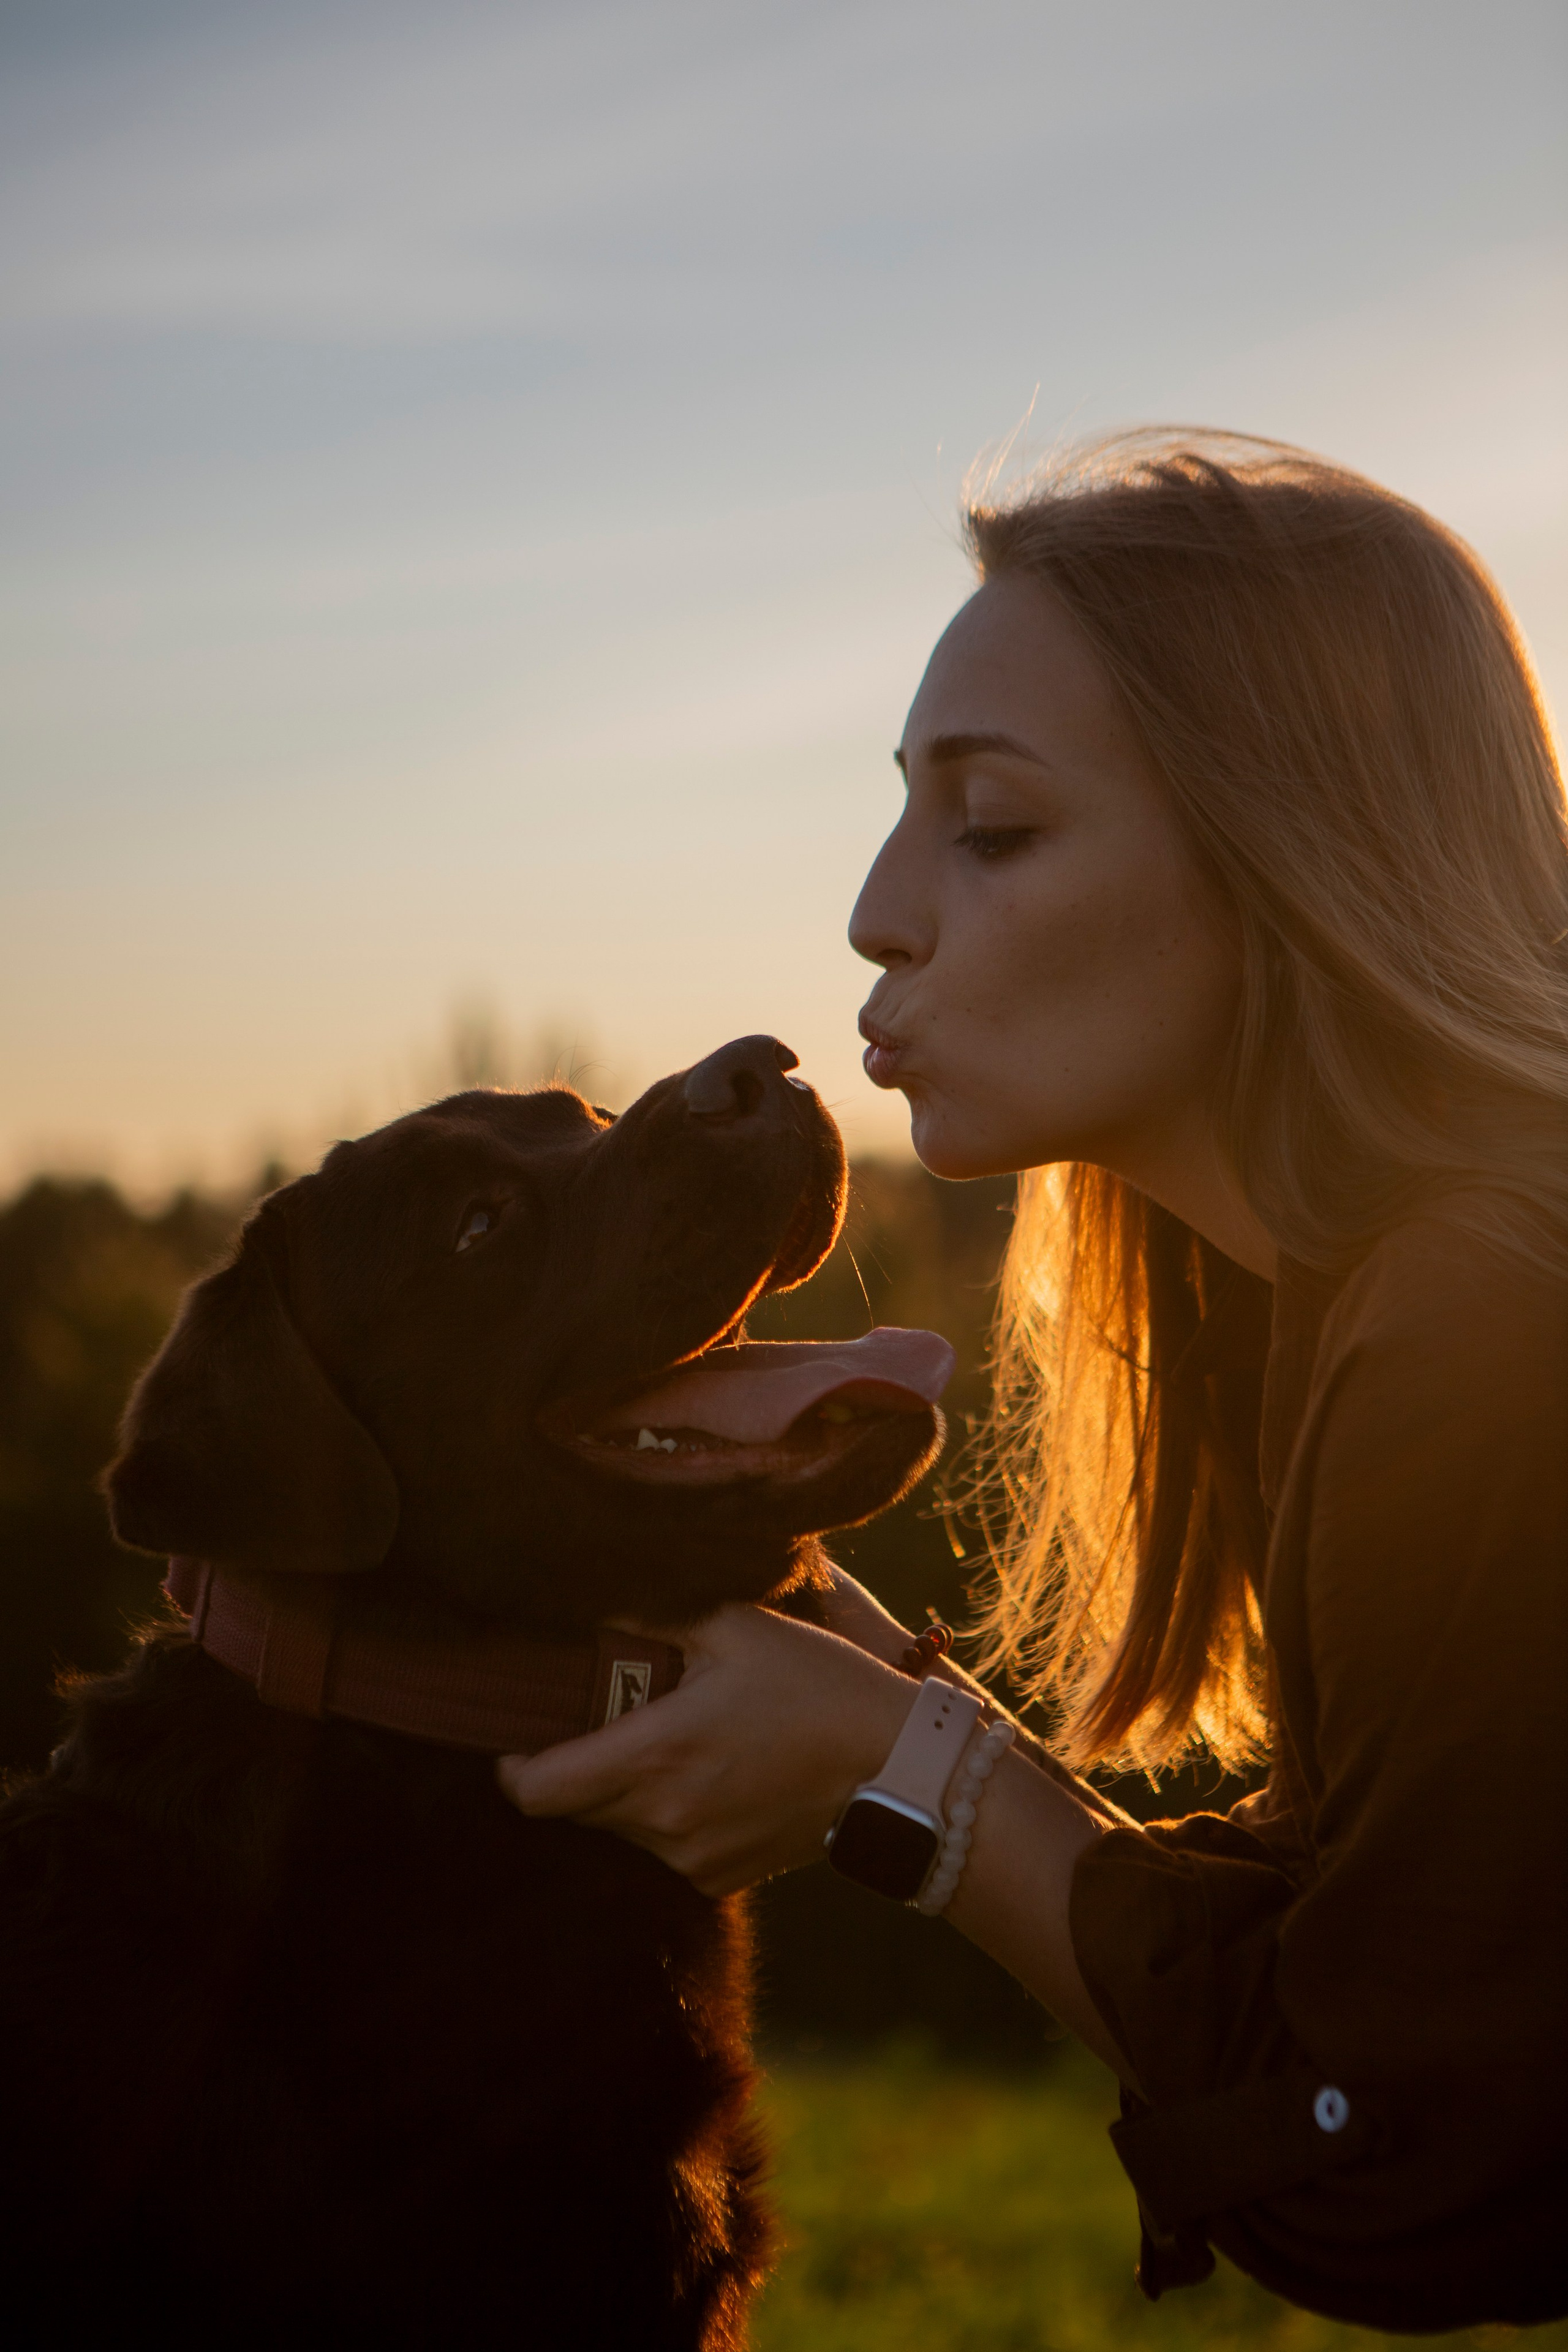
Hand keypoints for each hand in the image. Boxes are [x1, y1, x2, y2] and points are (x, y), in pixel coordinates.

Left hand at [494, 1600, 917, 1894]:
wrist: (896, 1767)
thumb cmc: (817, 1684)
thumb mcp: (736, 1625)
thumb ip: (652, 1613)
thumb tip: (591, 1603)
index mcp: (655, 1756)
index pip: (534, 1790)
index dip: (512, 1764)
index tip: (523, 1731)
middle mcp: (662, 1819)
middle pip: (571, 1808)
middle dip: (573, 1765)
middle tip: (603, 1718)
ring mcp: (691, 1856)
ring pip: (619, 1827)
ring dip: (625, 1788)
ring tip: (671, 1739)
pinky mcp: (719, 1877)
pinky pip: (664, 1847)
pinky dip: (668, 1814)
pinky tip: (711, 1773)